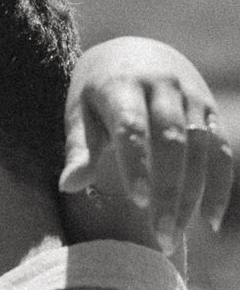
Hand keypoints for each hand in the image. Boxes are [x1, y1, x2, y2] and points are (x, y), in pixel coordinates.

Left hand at [60, 38, 233, 248]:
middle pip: (172, 141)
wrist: (131, 52)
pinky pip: (221, 149)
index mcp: (122, 84)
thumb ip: (78, 148)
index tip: (137, 201)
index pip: (132, 126)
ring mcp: (191, 95)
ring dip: (192, 194)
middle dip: (168, 190)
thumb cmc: (94, 93)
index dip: (137, 163)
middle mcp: (163, 85)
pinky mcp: (209, 110)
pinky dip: (219, 185)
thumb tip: (69, 185)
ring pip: (201, 147)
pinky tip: (210, 221)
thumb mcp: (78, 111)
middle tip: (160, 236)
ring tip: (175, 237)